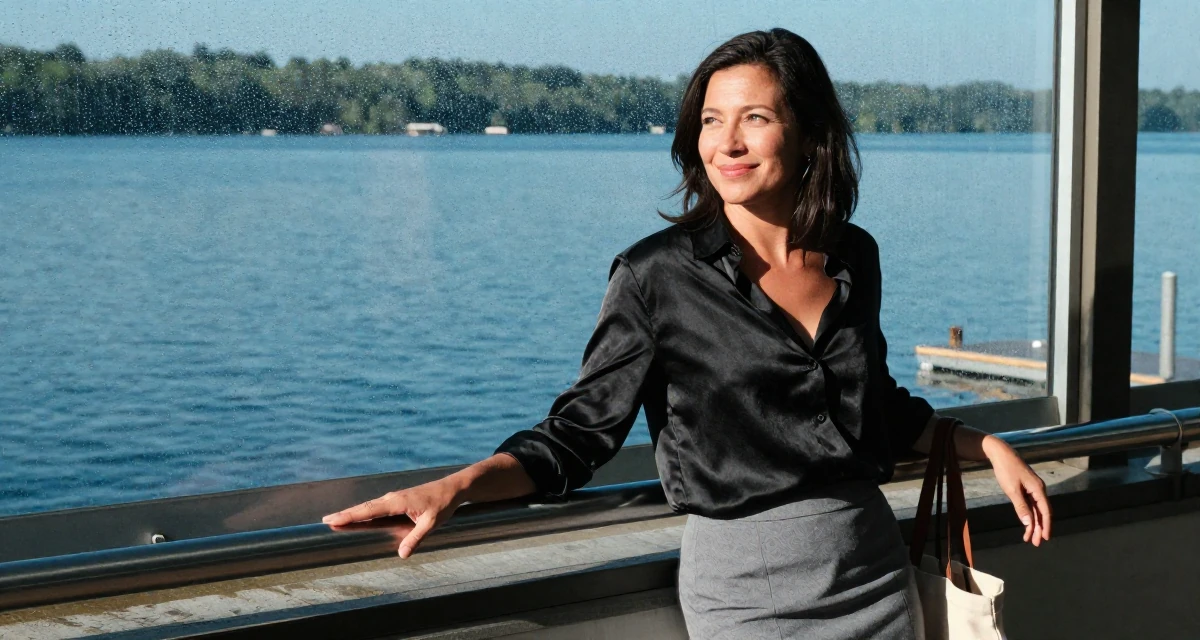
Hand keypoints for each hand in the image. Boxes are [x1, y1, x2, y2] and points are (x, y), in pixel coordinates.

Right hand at [322, 479, 462, 557]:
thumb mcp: (432, 523)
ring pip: (369, 507)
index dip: (350, 516)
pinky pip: (377, 507)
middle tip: (325, 520)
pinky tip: (358, 517)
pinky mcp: (398, 500)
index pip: (369, 510)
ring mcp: (394, 498)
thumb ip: (416, 538)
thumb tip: (402, 554)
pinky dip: (364, 511)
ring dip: (352, 512)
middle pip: (364, 508)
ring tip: (335, 520)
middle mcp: (392, 498)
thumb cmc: (443, 503)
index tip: (333, 519)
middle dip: (344, 514)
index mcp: (397, 502)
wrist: (452, 488)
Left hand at [982, 435, 1051, 546]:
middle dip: (1039, 528)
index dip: (1046, 525)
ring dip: (1033, 524)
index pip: (1045, 511)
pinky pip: (1030, 505)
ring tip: (1029, 538)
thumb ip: (1020, 507)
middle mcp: (1038, 490)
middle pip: (1041, 513)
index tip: (1045, 537)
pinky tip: (1026, 524)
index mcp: (1038, 489)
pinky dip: (1028, 515)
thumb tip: (1028, 523)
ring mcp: (1033, 489)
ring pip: (1035, 510)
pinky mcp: (1026, 489)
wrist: (1001, 454)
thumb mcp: (1012, 490)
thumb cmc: (1006, 470)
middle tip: (1036, 543)